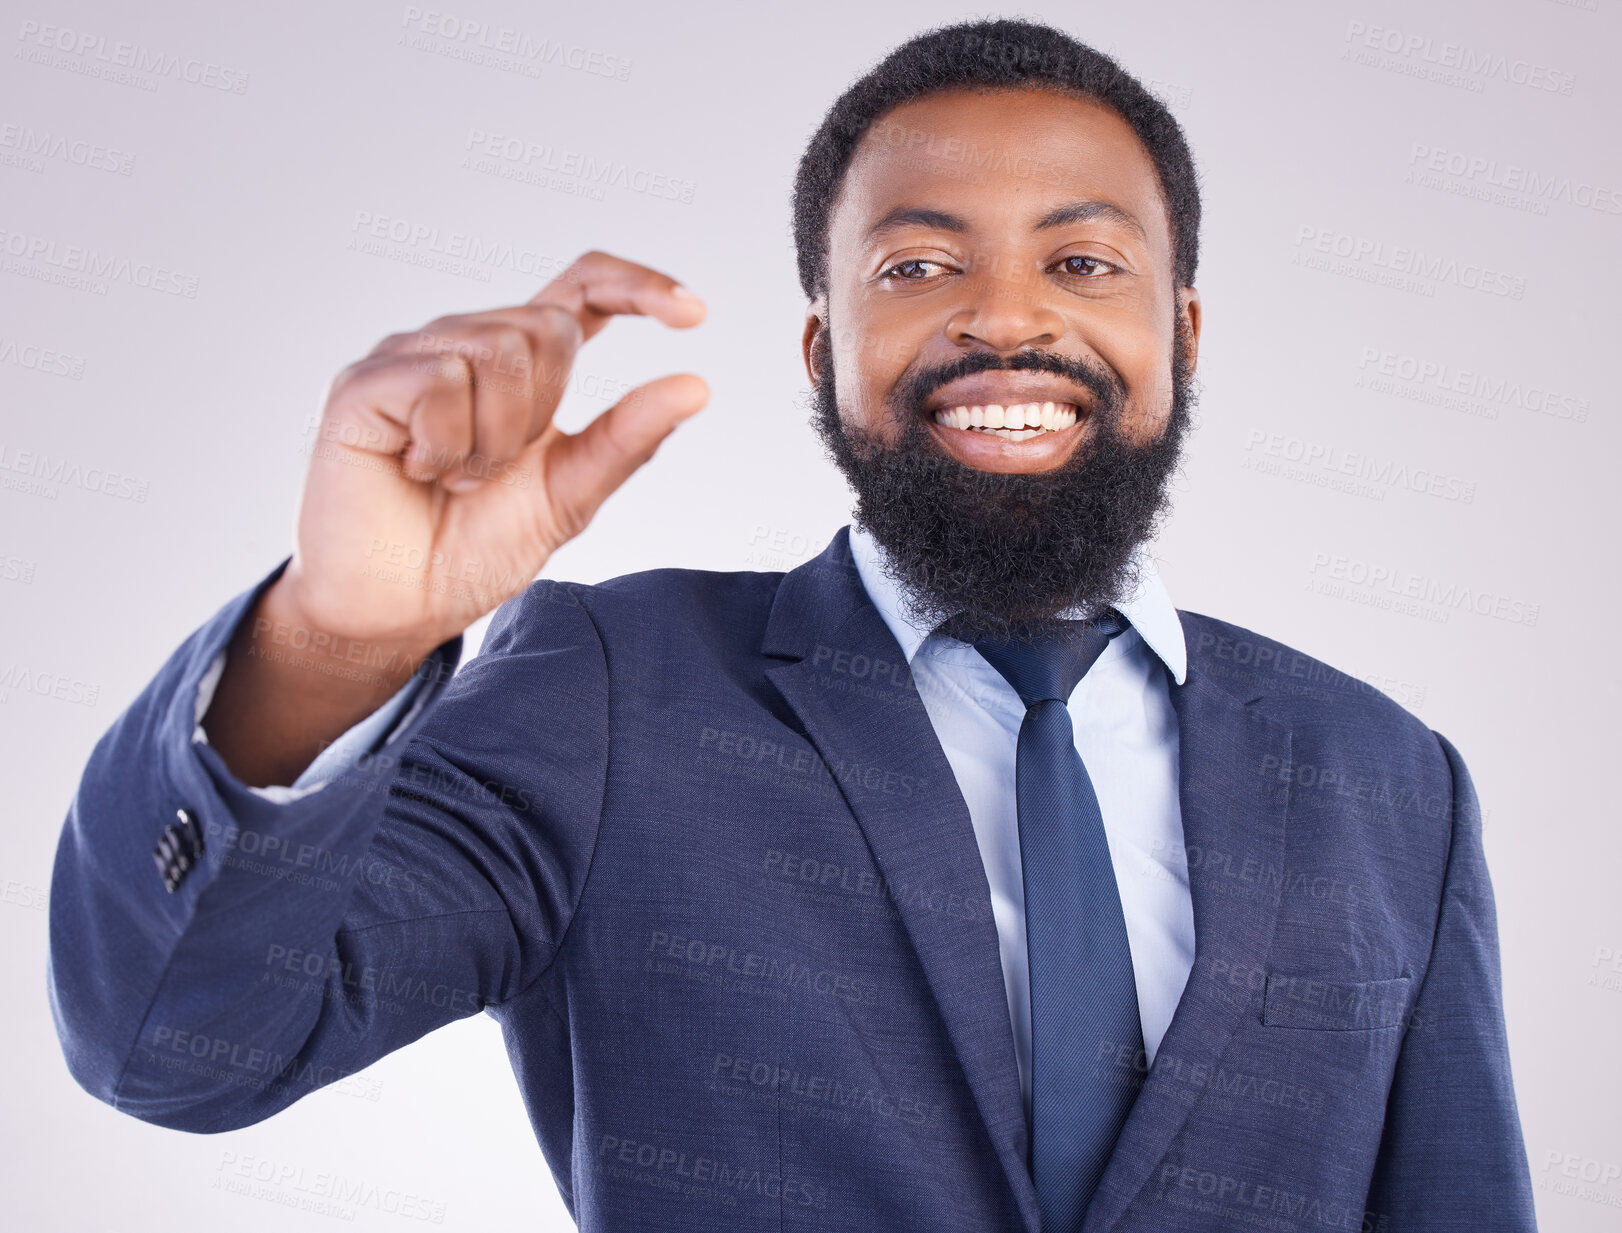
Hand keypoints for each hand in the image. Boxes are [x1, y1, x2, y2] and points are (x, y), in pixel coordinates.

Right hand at [281, 250, 707, 654]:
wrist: (399, 606)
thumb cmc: (473, 547)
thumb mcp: (569, 495)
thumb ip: (626, 440)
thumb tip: (696, 386)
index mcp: (519, 365)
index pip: (583, 289)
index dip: (637, 285)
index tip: (695, 314)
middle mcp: (463, 343)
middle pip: (549, 329)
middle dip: (542, 415)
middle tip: (493, 473)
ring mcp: (409, 356)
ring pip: (499, 351)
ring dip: (493, 440)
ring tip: (453, 478)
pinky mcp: (364, 382)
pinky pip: (441, 380)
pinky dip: (447, 444)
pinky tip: (417, 470)